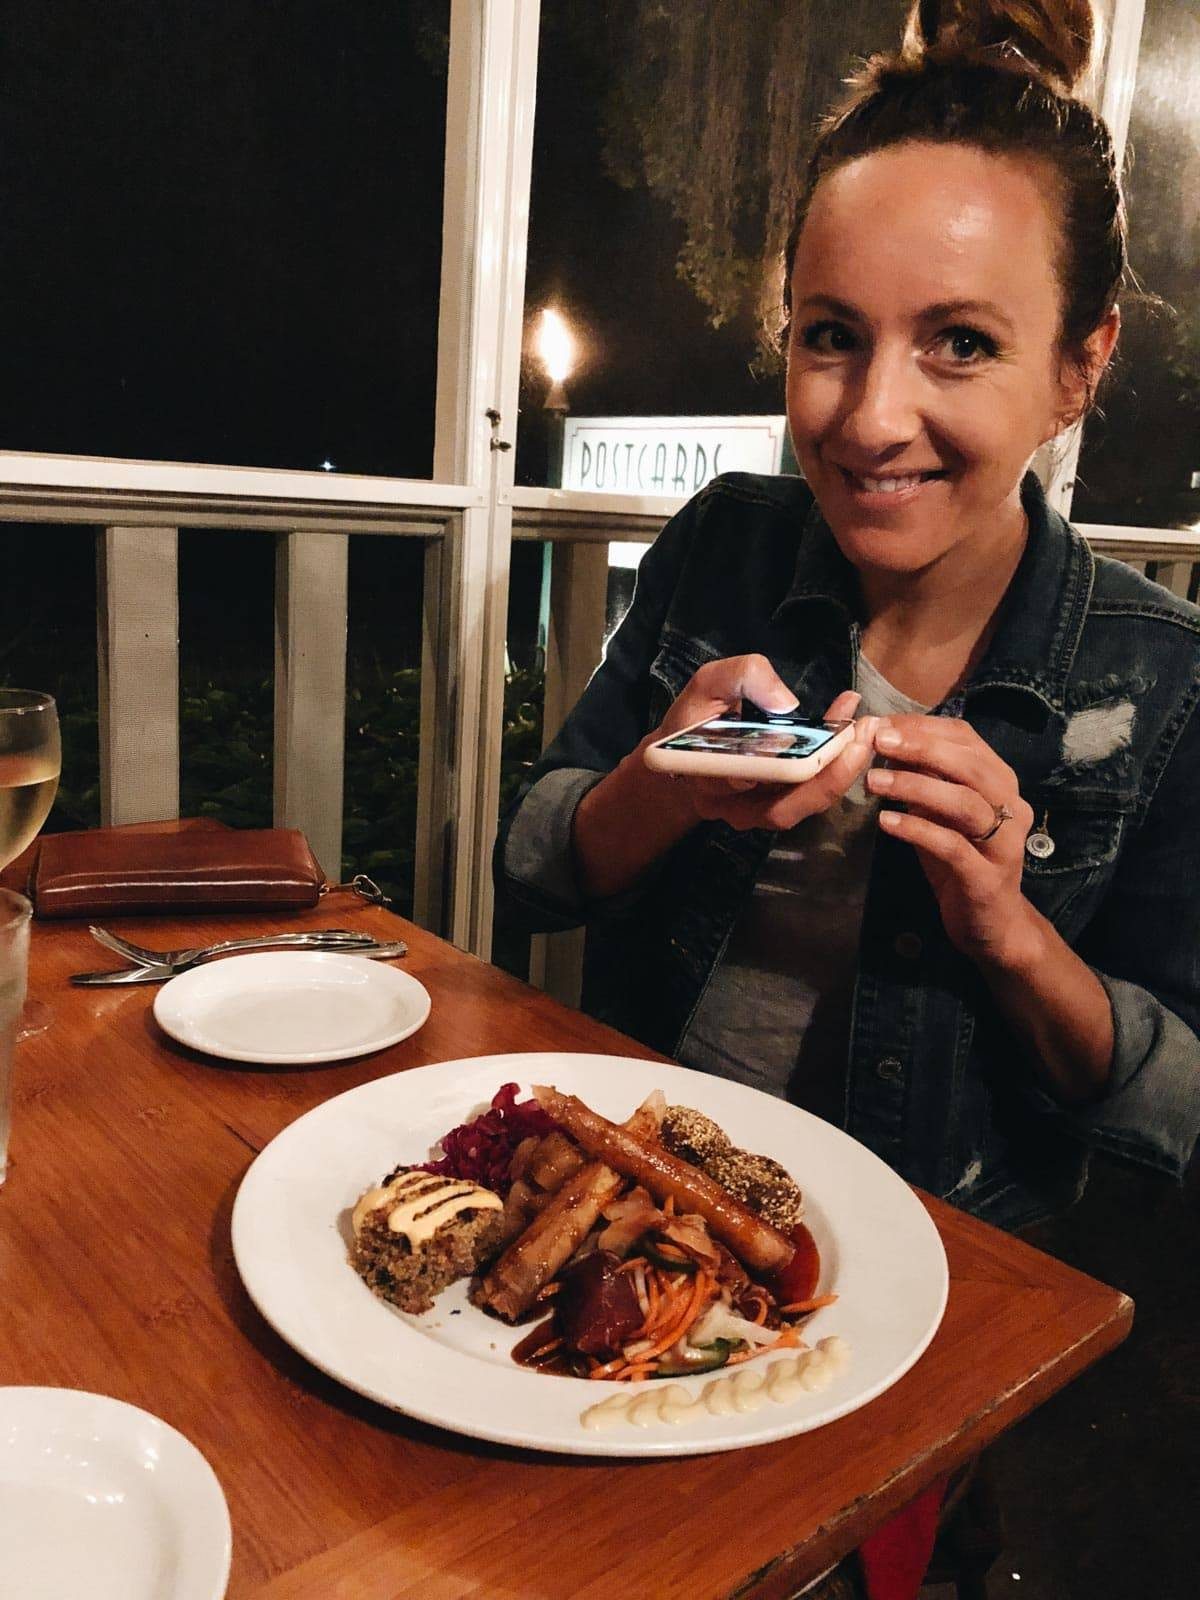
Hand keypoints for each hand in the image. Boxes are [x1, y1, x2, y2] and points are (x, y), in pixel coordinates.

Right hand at [648, 653, 874, 831]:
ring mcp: (756, 814)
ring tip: (865, 733)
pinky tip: (855, 735)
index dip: (776, 768)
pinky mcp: (778, 809)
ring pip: (803, 806)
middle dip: (827, 773)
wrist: (684, 754)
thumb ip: (742, 678)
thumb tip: (786, 703)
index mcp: (704, 777)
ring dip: (840, 773)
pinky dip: (837, 768)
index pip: (739, 783)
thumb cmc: (695, 717)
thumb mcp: (708, 683)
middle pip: (783, 807)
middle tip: (860, 735)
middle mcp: (731, 806)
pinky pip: (811, 796)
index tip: (805, 743)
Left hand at [866, 715, 1036, 966]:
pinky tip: (887, 822)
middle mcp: (1011, 807)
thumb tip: (882, 742)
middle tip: (878, 742)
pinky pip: (953, 847)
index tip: (883, 724)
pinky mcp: (987, 877)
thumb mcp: (940, 813)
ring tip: (874, 782)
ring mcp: (1004, 843)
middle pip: (970, 765)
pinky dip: (918, 830)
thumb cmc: (960, 860)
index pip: (967, 740)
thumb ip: (921, 780)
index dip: (924, 728)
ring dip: (915, 787)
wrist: (990, 923)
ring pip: (965, 803)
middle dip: (921, 748)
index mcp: (1001, 782)